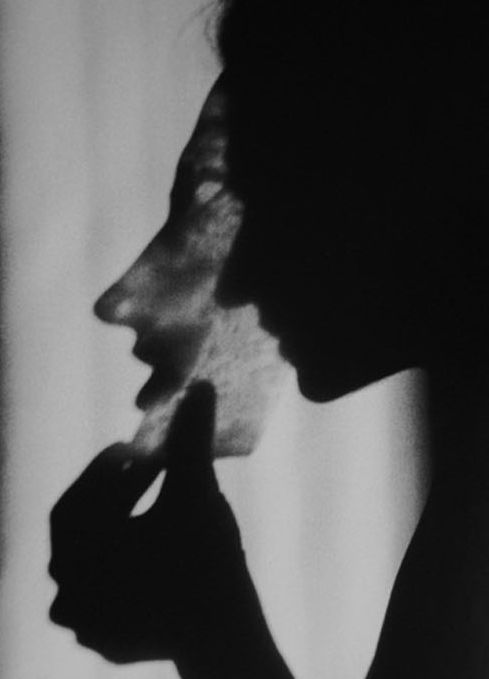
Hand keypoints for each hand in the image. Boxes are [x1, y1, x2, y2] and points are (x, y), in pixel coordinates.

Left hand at [49, 383, 243, 663]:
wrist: (227, 636)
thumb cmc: (205, 561)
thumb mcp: (196, 491)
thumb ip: (190, 438)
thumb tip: (199, 386)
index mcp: (77, 552)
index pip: (81, 495)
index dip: (111, 466)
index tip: (140, 448)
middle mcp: (68, 590)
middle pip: (84, 526)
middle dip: (117, 493)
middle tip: (147, 469)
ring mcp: (85, 620)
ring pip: (93, 558)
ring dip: (119, 526)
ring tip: (151, 505)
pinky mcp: (107, 639)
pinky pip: (106, 588)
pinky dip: (124, 561)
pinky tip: (152, 545)